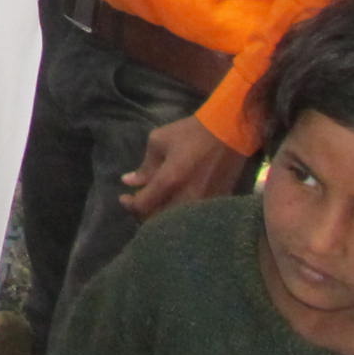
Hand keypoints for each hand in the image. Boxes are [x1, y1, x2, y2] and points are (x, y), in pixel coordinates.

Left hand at [121, 114, 247, 220]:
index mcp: (169, 180)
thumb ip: (145, 165)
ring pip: (176, 222)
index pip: (143, 205)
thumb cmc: (191, 133)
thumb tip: (129, 181)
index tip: (124, 197)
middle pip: (158, 220)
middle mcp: (186, 197)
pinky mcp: (217, 203)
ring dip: (161, 216)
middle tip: (138, 202)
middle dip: (143, 213)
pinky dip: (180, 216)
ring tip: (155, 205)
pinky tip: (174, 205)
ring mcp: (203, 204)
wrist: (229, 131)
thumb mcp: (160, 141)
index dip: (129, 204)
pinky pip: (193, 218)